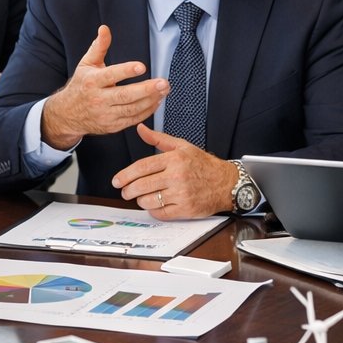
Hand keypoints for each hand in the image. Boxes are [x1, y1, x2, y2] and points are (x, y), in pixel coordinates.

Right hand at [40, 26, 168, 149]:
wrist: (67, 114)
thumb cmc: (81, 85)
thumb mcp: (86, 64)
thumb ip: (99, 47)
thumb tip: (105, 29)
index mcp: (92, 81)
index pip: (110, 75)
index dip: (126, 71)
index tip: (141, 67)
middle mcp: (98, 99)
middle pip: (125, 96)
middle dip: (146, 89)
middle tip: (163, 83)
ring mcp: (105, 115)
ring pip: (131, 109)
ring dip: (151, 100)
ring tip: (164, 90)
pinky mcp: (112, 126)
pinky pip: (132, 119)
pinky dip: (146, 111)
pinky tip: (156, 102)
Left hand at [111, 124, 236, 218]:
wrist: (226, 183)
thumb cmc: (204, 165)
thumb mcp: (182, 146)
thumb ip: (158, 139)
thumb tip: (141, 129)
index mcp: (174, 159)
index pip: (141, 167)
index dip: (125, 175)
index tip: (117, 180)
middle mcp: (177, 176)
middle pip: (141, 186)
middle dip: (128, 191)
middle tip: (125, 192)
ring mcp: (181, 194)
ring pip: (148, 201)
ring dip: (140, 201)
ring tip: (142, 197)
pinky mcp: (185, 209)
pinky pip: (160, 213)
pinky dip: (153, 211)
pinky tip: (155, 205)